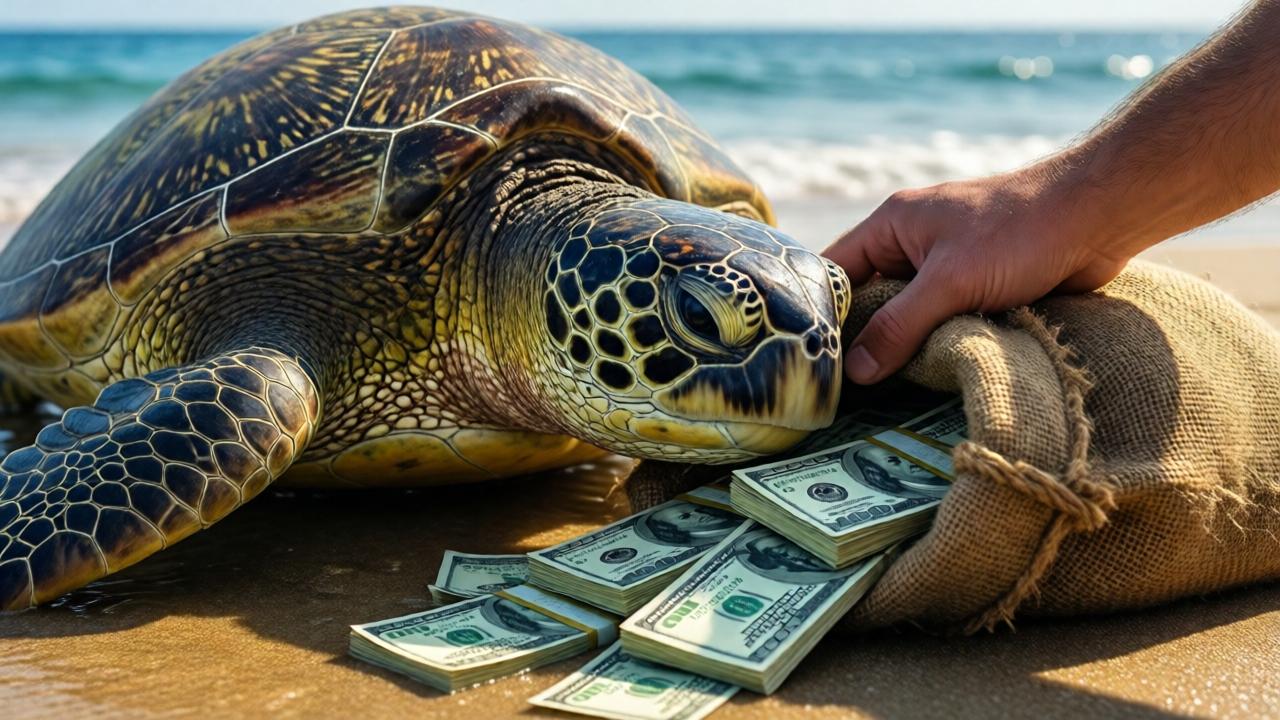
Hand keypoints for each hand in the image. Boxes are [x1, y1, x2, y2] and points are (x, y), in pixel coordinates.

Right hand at [822, 164, 1131, 383]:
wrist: (1098, 216)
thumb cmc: (1019, 233)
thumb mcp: (950, 282)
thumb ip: (899, 326)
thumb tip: (855, 372)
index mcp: (892, 224)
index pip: (834, 270)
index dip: (818, 312)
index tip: (807, 360)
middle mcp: (912, 243)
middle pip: (868, 299)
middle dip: (860, 339)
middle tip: (842, 389)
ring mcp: (945, 265)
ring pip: (905, 315)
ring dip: (901, 347)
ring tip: (878, 394)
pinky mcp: (976, 286)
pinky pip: (939, 322)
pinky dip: (933, 346)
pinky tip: (924, 379)